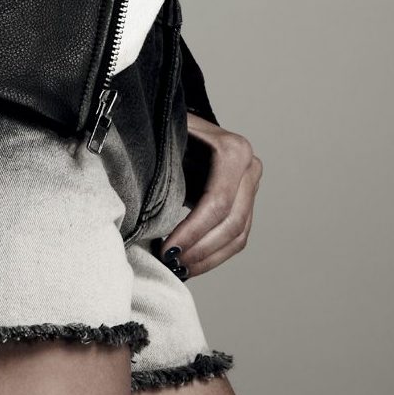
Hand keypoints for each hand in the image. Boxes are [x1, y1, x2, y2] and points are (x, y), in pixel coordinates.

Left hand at [160, 112, 262, 276]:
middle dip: (200, 249)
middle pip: (232, 223)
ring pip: (238, 236)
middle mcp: (250, 167)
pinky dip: (214, 255)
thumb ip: (163, 164)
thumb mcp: (167, 140)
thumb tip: (141, 203)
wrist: (187, 125)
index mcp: (233, 150)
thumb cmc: (172, 129)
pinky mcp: (247, 202)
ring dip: (208, 258)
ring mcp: (252, 186)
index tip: (166, 250)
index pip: (217, 202)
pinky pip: (238, 237)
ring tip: (178, 269)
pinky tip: (190, 264)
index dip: (192, 231)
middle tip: (170, 264)